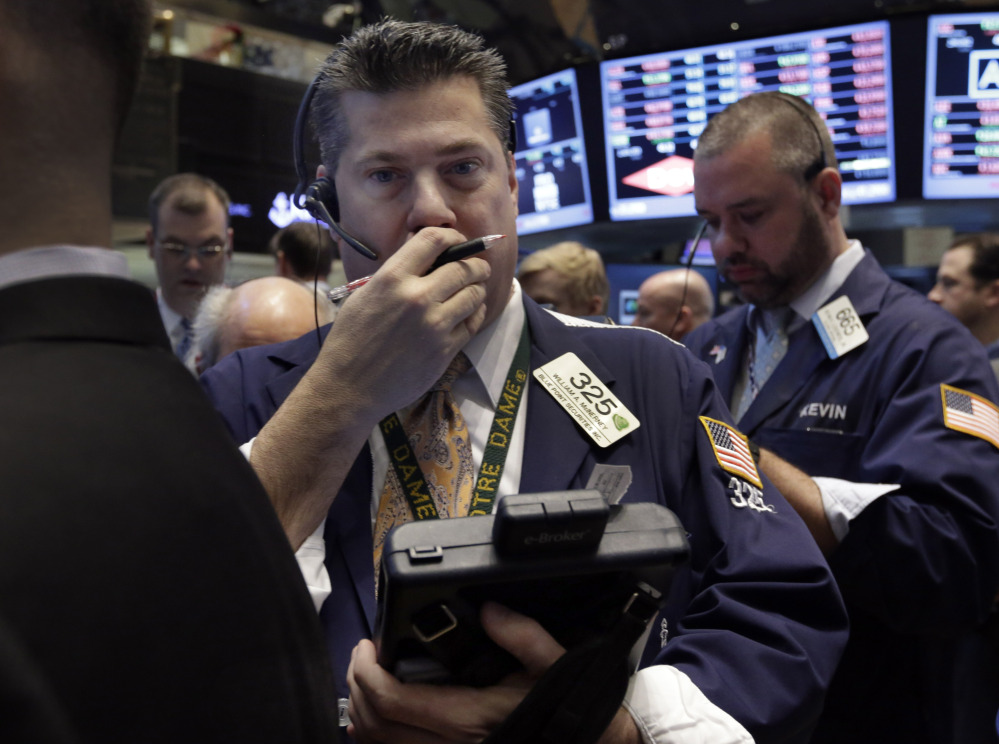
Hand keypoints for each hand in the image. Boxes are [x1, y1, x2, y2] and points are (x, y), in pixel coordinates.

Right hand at [249, 227, 489, 547]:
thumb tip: (427, 259)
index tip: (458, 241)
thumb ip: (395, 276)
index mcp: (392, 278)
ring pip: (475, 294)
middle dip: (476, 264)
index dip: (453, 236)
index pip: (434, 239)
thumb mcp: (364, 296)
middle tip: (477, 267)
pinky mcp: (445, 349)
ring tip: (474, 290)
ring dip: (478, 289)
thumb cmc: (351, 341)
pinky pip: (472, 323)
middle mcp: (416, 297)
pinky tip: (468, 314)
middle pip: (464, 267)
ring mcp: (434, 325)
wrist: (349, 388)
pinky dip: (474, 315)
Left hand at [346, 603, 559, 742]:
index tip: (367, 646)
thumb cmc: (564, 705)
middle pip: (375, 724)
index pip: (392, 701)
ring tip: (364, 678)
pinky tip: (374, 716)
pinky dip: (375, 735)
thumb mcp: (551, 662)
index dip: (367, 673)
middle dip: (357, 686)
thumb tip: (489, 610)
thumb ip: (520, 633)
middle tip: (361, 655)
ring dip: (361, 711)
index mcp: (467, 719)